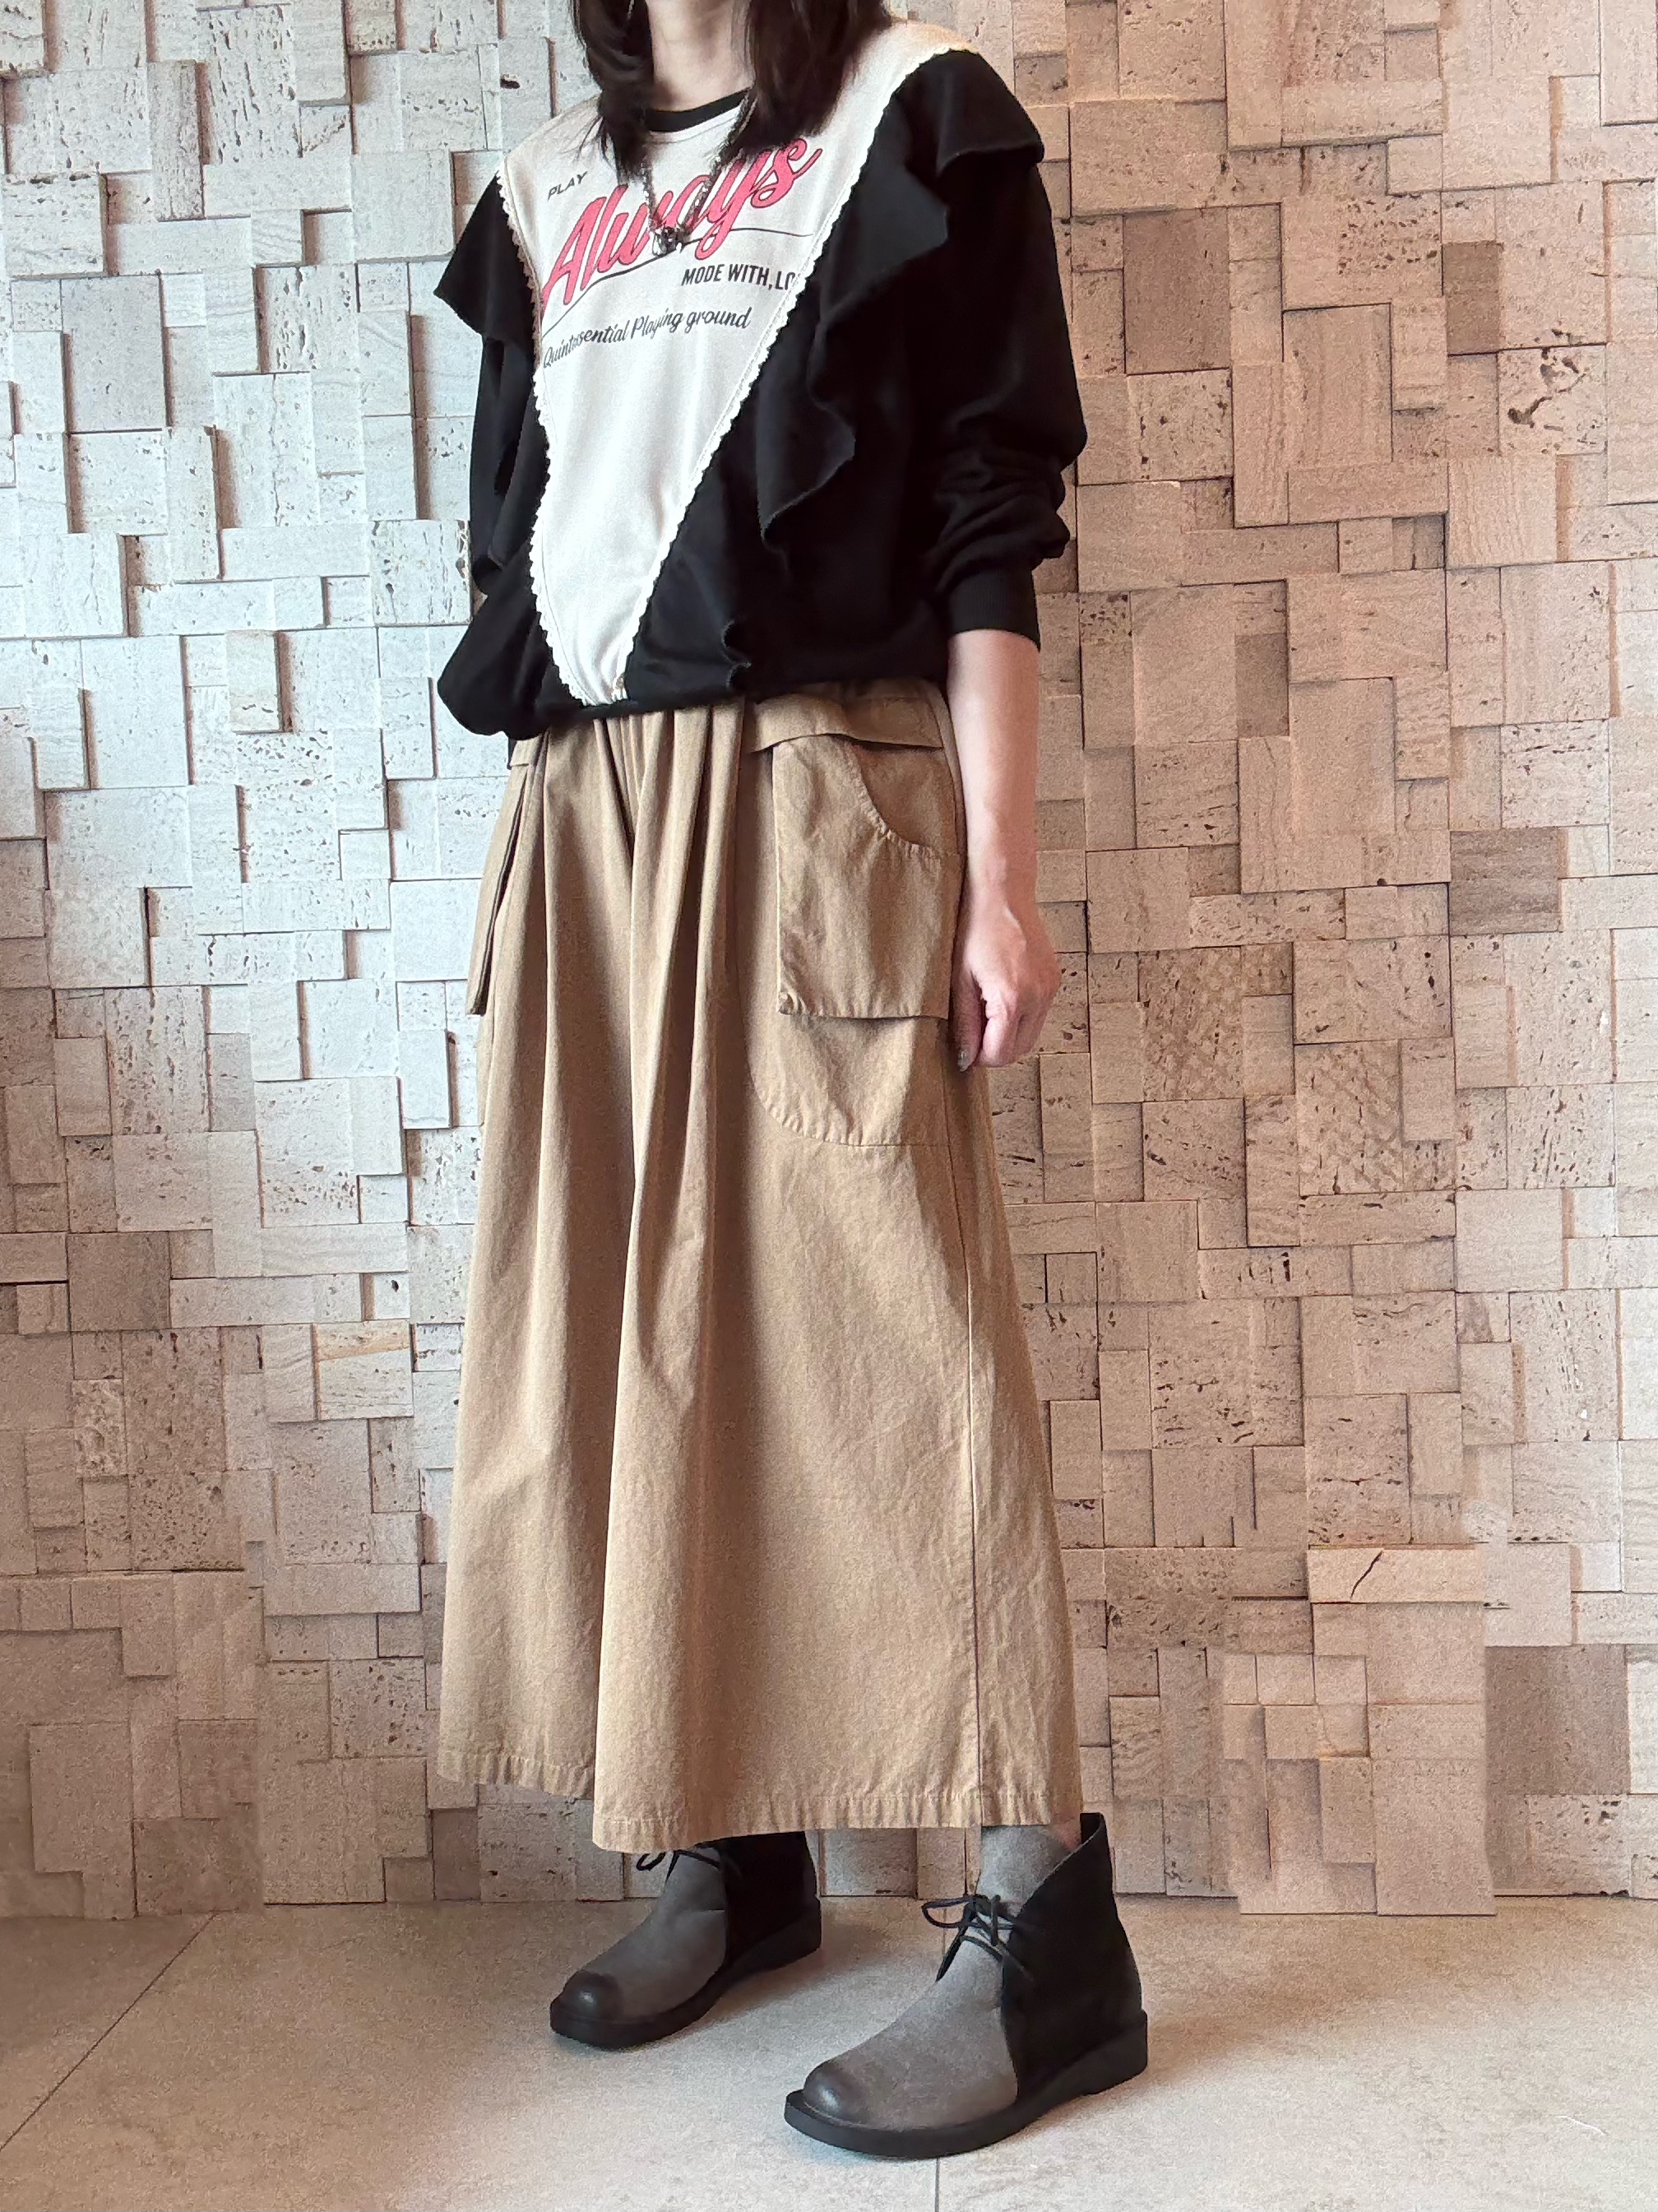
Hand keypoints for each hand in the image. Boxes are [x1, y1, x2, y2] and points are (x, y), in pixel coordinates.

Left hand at [950, 872, 1060, 1069]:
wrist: (1002, 893)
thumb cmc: (975, 929)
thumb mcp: (960, 981)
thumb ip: (965, 1024)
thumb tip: (966, 1058)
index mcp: (1012, 999)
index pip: (1000, 1055)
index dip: (979, 1058)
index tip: (965, 1048)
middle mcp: (1038, 997)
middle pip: (1019, 1050)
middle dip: (995, 1048)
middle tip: (973, 1029)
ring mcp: (1050, 988)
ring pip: (1031, 1035)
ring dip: (1009, 1034)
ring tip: (986, 1008)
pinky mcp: (1054, 980)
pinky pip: (1038, 1014)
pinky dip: (1021, 1016)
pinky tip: (1001, 995)